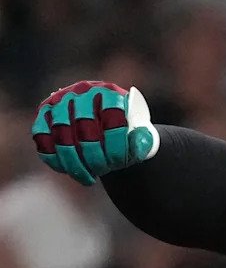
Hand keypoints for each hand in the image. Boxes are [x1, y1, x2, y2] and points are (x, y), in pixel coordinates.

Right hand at [31, 81, 158, 185]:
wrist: (101, 124)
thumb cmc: (123, 131)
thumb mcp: (137, 133)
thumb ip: (142, 139)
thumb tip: (139, 141)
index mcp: (110, 92)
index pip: (113, 117)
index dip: (116, 145)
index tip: (119, 163)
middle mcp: (82, 91)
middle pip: (84, 127)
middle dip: (94, 156)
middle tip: (103, 171)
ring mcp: (60, 100)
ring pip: (61, 134)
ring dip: (74, 161)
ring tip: (89, 176)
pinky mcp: (44, 113)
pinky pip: (42, 138)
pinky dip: (54, 158)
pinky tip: (69, 171)